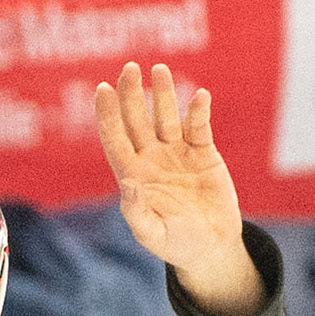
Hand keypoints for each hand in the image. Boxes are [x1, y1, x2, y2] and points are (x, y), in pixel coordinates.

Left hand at [94, 62, 264, 315]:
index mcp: (134, 175)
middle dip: (132, 95)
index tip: (102, 89)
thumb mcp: (152, 234)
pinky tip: (199, 97)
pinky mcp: (203, 153)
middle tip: (129, 68)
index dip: (107, 115)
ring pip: (166, 117)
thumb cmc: (176, 244)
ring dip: (163, 93)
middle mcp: (152, 159)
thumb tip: (127, 183)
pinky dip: (199, 111)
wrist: (211, 247)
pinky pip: (199, 126)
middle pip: (137, 120)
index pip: (115, 139)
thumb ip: (137, 212)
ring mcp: (177, 153)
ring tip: (159, 69)